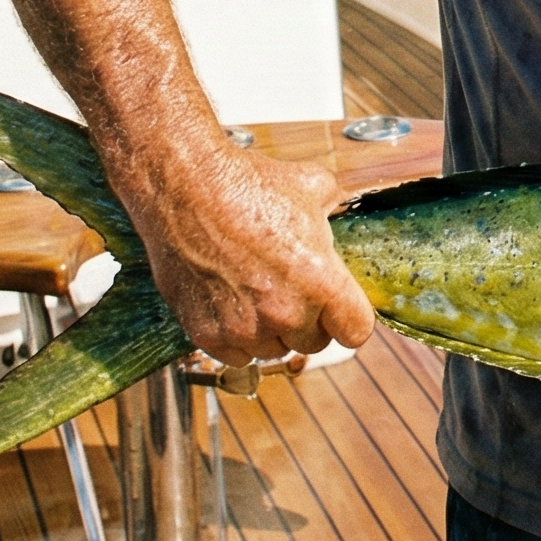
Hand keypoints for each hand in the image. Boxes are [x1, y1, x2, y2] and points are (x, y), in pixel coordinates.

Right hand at [124, 137, 374, 365]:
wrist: (185, 188)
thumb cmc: (247, 184)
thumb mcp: (313, 186)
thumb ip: (334, 212)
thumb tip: (335, 216)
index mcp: (320, 281)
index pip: (355, 331)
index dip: (349, 318)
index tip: (340, 309)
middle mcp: (284, 313)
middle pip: (313, 342)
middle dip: (308, 319)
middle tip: (293, 290)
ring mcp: (244, 328)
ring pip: (273, 350)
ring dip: (271, 330)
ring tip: (259, 292)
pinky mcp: (207, 334)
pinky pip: (236, 356)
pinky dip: (236, 339)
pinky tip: (232, 305)